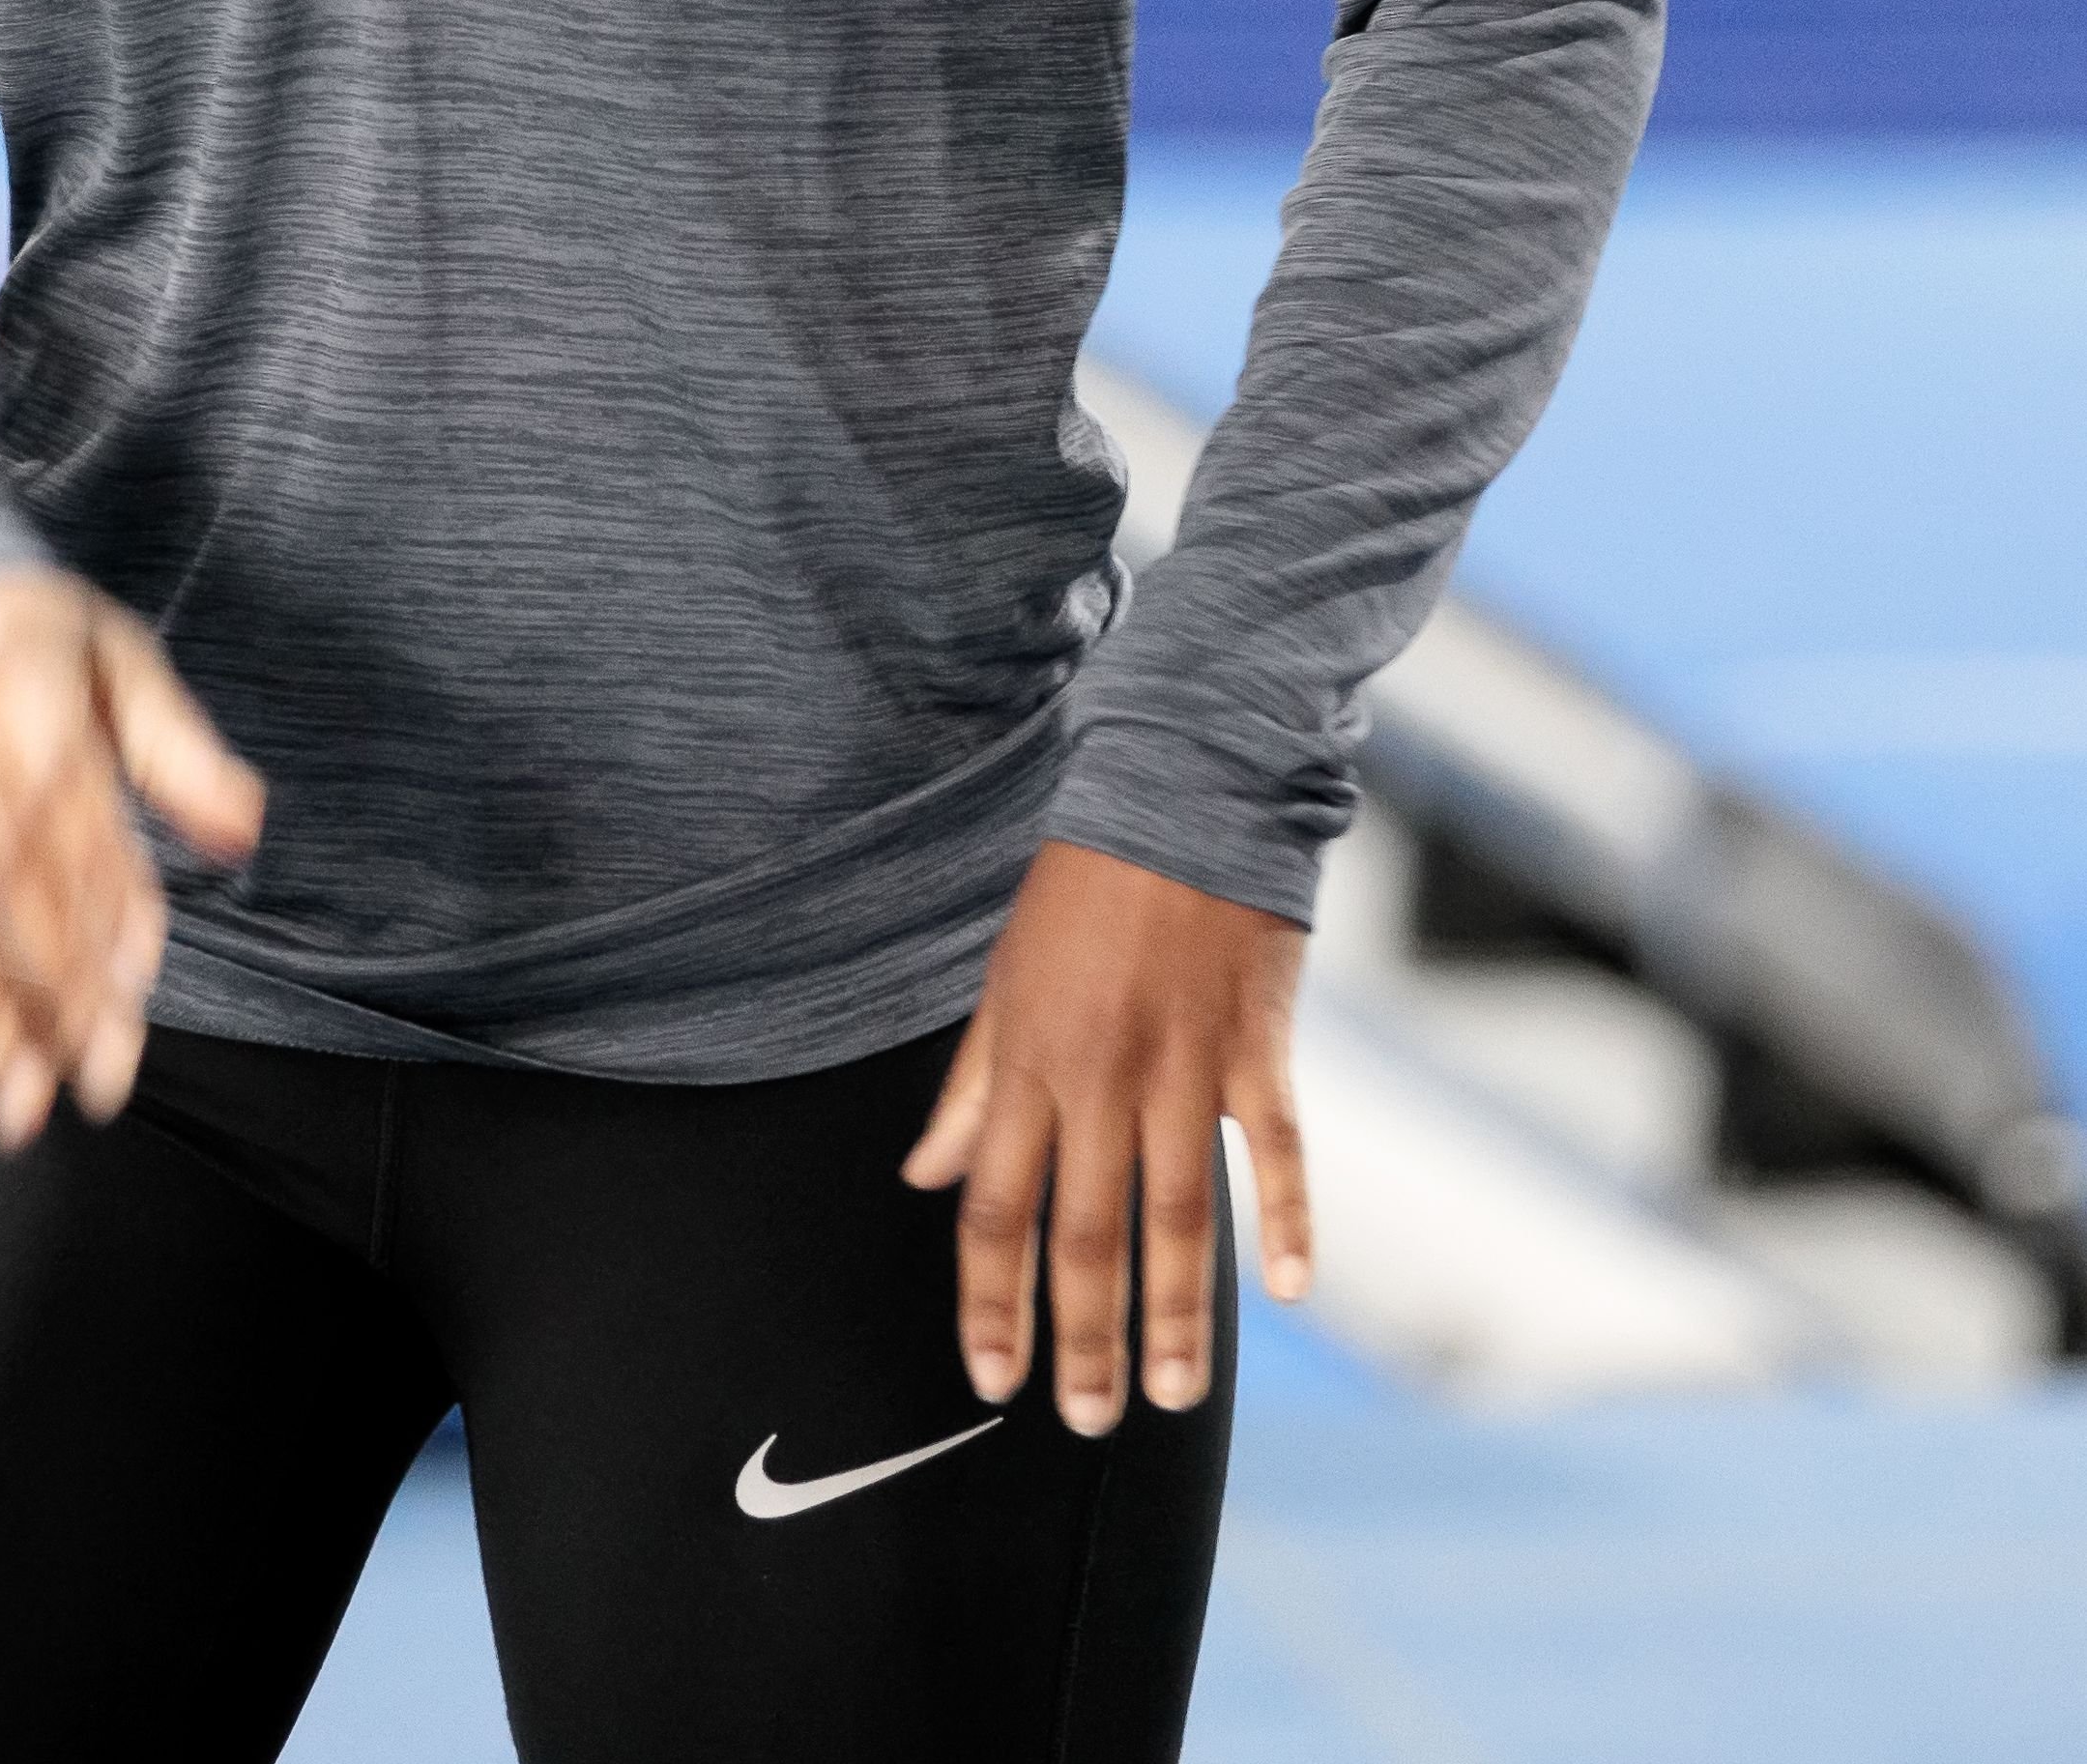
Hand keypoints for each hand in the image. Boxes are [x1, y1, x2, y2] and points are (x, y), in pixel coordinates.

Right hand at [0, 566, 265, 1152]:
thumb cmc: (37, 643)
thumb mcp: (119, 663)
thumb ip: (181, 751)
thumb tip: (245, 834)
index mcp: (20, 681)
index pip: (64, 809)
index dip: (100, 901)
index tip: (138, 990)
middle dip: (48, 987)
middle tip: (99, 1083)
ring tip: (21, 1110)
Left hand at [901, 840, 1312, 1434]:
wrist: (1179, 792)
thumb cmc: (1083, 890)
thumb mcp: (1003, 979)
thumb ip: (971, 1088)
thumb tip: (924, 1178)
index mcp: (1028, 1060)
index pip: (994, 1205)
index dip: (989, 1298)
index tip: (992, 1377)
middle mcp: (1100, 1073)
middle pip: (1084, 1229)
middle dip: (1081, 1336)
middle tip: (1087, 1420)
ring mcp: (1183, 1063)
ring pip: (1176, 1211)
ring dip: (1175, 1312)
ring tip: (1173, 1396)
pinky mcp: (1257, 1044)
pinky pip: (1276, 1147)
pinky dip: (1288, 1218)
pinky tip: (1289, 1289)